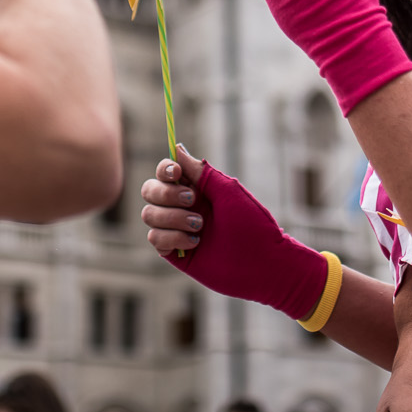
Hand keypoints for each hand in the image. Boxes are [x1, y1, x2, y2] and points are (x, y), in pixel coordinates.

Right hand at [139, 147, 329, 319]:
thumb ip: (201, 171)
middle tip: (192, 201)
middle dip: (166, 194)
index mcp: (197, 188)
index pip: (166, 172)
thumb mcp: (227, 191)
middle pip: (150, 190)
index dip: (165, 170)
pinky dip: (172, 238)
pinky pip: (155, 239)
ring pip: (149, 214)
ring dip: (173, 218)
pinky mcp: (174, 253)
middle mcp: (183, 207)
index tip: (177, 173)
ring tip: (200, 227)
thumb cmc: (252, 224)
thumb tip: (177, 148)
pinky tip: (195, 243)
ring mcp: (177, 229)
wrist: (262, 263)